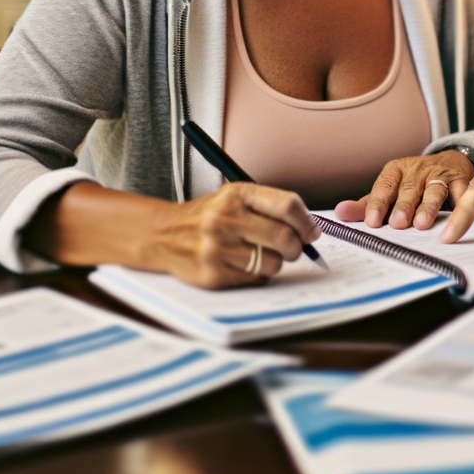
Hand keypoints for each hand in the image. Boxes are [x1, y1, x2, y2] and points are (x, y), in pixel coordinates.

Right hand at [142, 182, 319, 289]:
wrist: (162, 234)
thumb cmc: (208, 216)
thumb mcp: (235, 198)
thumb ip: (271, 208)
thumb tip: (312, 232)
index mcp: (236, 194)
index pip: (288, 205)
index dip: (306, 222)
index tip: (310, 233)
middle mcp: (224, 219)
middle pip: (284, 237)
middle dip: (295, 247)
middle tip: (292, 249)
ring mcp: (216, 248)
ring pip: (272, 263)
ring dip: (275, 262)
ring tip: (261, 255)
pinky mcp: (211, 274)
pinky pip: (255, 279)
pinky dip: (258, 275)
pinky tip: (244, 265)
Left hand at [337, 151, 473, 229]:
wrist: (449, 163)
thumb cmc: (413, 183)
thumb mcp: (389, 190)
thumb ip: (367, 205)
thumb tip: (339, 213)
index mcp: (396, 170)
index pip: (384, 185)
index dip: (378, 203)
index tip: (372, 222)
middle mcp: (418, 170)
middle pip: (409, 188)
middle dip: (403, 206)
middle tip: (397, 223)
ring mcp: (441, 174)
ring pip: (435, 189)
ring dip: (428, 206)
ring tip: (422, 224)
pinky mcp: (462, 181)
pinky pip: (462, 193)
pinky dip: (460, 206)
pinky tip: (456, 219)